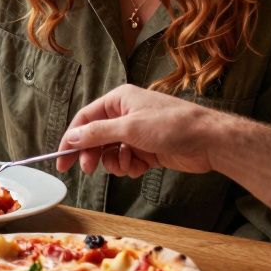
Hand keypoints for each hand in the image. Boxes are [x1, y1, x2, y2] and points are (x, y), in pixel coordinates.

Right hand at [55, 85, 229, 177]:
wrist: (208, 141)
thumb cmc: (172, 126)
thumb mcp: (129, 128)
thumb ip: (96, 133)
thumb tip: (71, 138)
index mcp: (119, 100)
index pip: (84, 119)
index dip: (71, 139)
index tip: (61, 160)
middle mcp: (125, 114)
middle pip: (95, 137)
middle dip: (92, 154)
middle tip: (88, 170)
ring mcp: (136, 132)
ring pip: (110, 152)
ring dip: (114, 163)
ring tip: (128, 165)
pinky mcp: (147, 149)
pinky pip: (126, 160)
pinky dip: (130, 167)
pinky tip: (141, 166)